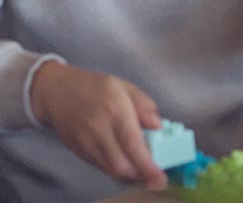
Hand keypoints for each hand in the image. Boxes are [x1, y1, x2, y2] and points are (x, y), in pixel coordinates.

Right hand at [29, 61, 166, 188]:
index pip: (132, 143)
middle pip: (121, 165)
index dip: (147, 164)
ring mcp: (87, 145)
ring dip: (130, 175)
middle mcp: (100, 132)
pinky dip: (118, 170)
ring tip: (145, 171)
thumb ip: (145, 105)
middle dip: (141, 175)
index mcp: (116, 110)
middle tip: (157, 176)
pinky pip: (102, 167)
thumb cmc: (97, 87)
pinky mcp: (81, 154)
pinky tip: (129, 165)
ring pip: (111, 170)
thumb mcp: (126, 87)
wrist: (59, 95)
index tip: (160, 178)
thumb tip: (159, 126)